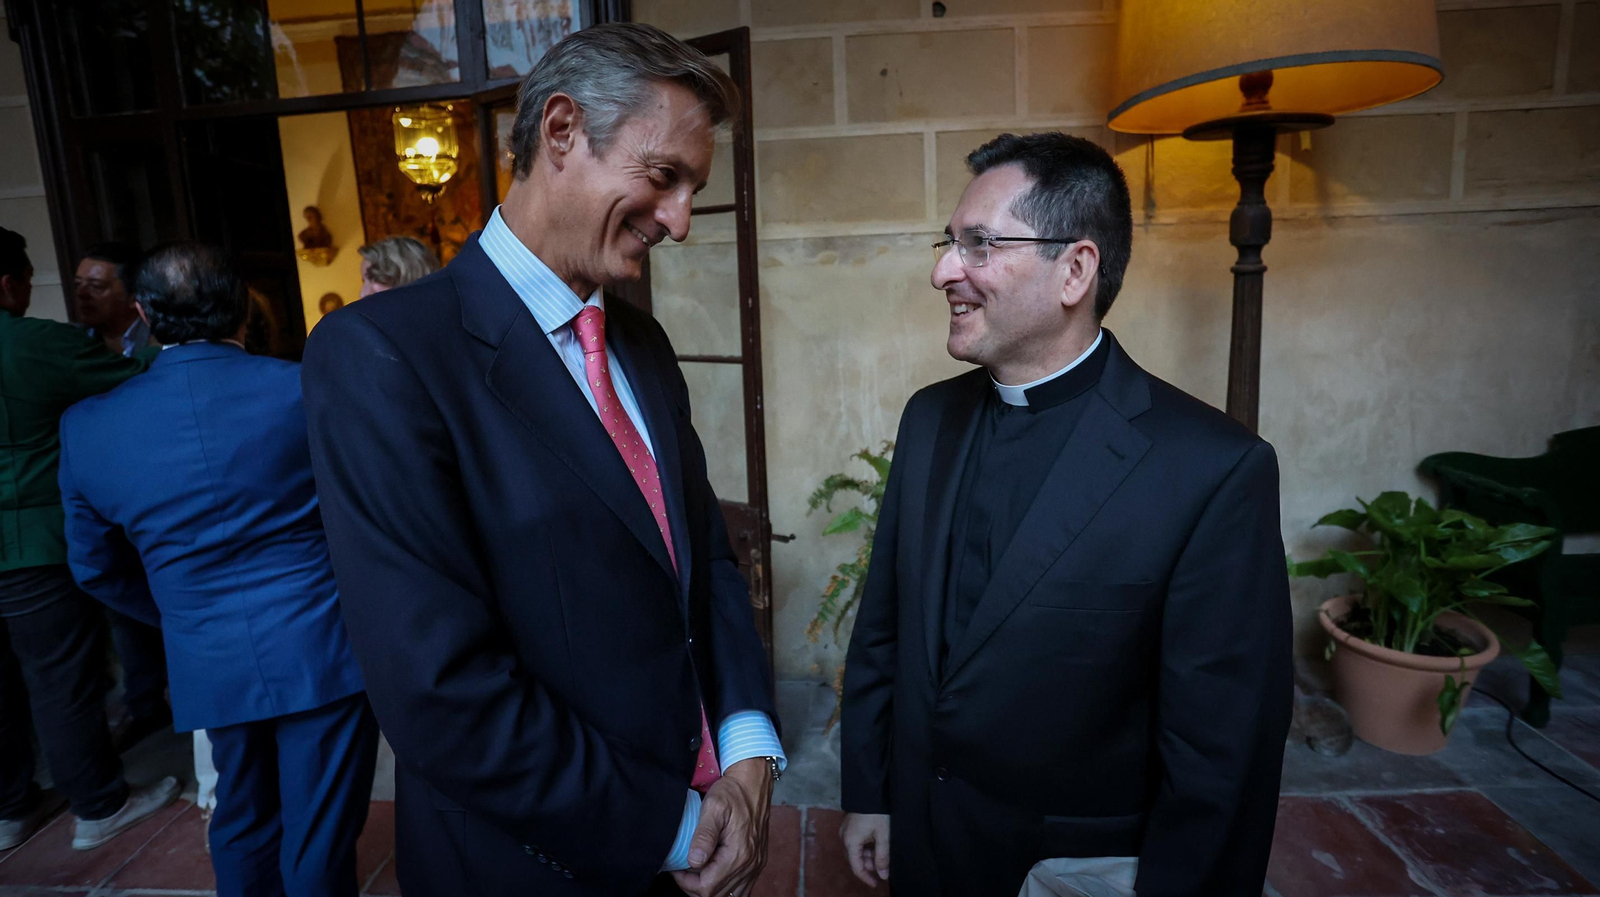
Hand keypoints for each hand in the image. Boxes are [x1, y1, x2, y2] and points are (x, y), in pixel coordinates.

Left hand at [671, 758, 773, 896]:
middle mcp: (750, 864)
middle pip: (717, 895)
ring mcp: (756, 866)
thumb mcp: (713, 807)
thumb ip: (704, 835)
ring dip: (711, 888)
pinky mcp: (757, 863)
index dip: (686, 883)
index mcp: (739, 854)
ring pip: (730, 896)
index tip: (677, 868)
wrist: (754, 783)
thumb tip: (694, 861)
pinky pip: (742, 889)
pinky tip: (714, 873)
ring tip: (697, 871)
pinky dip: (726, 887)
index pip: (707, 887)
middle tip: (683, 869)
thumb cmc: (733, 792)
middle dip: (695, 887)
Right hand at [840, 812, 889, 887]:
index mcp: (850, 842)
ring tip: (883, 852)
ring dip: (868, 855)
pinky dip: (866, 846)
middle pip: (855, 859)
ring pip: (856, 850)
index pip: (856, 867)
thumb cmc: (877, 813)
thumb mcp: (883, 836)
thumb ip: (882, 857)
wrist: (871, 790)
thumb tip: (883, 875)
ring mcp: (845, 830)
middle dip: (869, 865)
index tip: (876, 883)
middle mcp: (844, 837)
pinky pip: (856, 842)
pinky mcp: (849, 825)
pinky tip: (877, 843)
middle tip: (884, 865)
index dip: (866, 878)